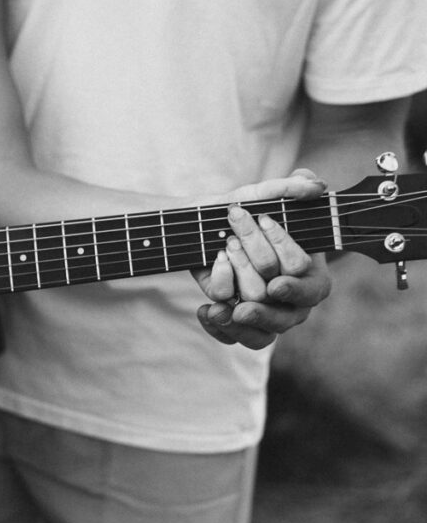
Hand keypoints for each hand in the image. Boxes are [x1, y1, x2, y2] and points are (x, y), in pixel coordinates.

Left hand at [191, 169, 331, 348]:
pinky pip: (232, 336)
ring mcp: (264, 313)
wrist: (206, 227)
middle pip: (279, 304)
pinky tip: (206, 310)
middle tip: (232, 247)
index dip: (294, 286)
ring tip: (222, 256)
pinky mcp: (236, 321)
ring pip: (256, 318)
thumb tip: (315, 185)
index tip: (275, 283)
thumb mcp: (264, 194)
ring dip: (235, 282)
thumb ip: (290, 187)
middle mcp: (291, 300)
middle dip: (252, 271)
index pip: (311, 287)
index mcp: (311, 276)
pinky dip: (217, 323)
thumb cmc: (246, 211)